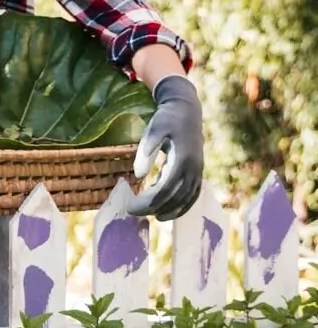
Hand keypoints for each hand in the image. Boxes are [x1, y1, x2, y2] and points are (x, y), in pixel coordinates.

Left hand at [129, 75, 203, 220]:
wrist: (187, 110)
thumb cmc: (167, 119)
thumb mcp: (154, 128)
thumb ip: (146, 150)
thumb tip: (138, 175)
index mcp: (183, 159)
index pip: (165, 189)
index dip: (148, 201)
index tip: (130, 207)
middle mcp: (193, 169)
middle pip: (175, 197)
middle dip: (155, 207)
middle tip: (134, 211)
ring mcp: (198, 171)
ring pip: (186, 199)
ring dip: (170, 210)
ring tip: (153, 217)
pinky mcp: (198, 172)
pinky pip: (192, 195)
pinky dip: (182, 206)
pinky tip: (168, 211)